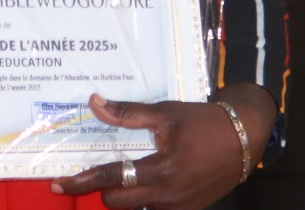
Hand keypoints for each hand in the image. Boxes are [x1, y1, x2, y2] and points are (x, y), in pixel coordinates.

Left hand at [50, 88, 270, 209]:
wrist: (245, 138)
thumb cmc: (203, 122)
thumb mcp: (164, 112)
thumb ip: (127, 113)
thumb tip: (95, 104)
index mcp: (160, 169)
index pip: (111, 178)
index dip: (81, 182)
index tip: (59, 185)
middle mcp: (167, 194)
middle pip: (116, 202)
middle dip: (104, 188)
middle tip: (101, 170)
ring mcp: (178, 207)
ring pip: (135, 208)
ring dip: (126, 193)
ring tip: (131, 171)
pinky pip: (155, 209)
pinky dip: (146, 197)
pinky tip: (152, 179)